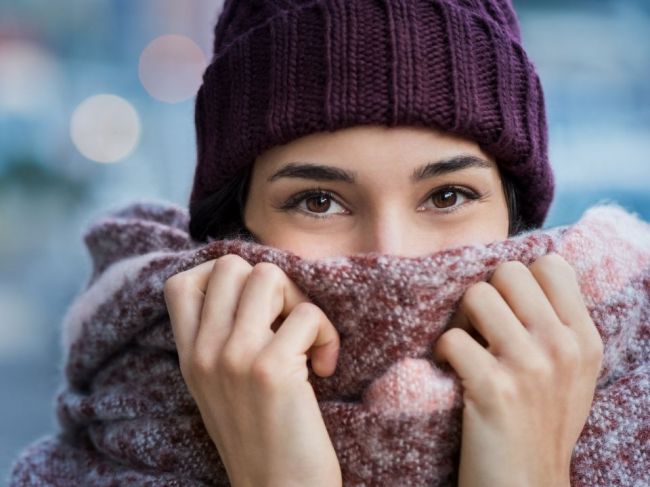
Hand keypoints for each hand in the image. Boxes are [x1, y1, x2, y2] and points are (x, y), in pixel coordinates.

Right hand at [164, 255, 341, 486]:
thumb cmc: (261, 438)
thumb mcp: (220, 388)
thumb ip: (221, 341)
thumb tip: (255, 285)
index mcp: (189, 356)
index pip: (181, 284)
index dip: (222, 278)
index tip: (254, 306)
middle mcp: (204, 352)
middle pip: (232, 265)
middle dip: (271, 284)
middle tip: (287, 322)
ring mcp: (234, 358)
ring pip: (269, 276)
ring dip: (300, 302)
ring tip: (307, 341)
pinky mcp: (270, 370)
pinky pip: (308, 314)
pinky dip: (327, 335)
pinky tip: (325, 368)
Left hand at [433, 253, 603, 486]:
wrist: (526, 486)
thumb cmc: (541, 426)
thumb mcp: (572, 374)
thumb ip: (557, 326)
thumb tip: (521, 277)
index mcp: (584, 339)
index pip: (551, 265)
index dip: (520, 280)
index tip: (508, 308)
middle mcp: (561, 346)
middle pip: (508, 272)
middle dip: (486, 294)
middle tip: (479, 327)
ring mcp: (529, 366)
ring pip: (476, 296)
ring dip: (460, 320)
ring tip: (464, 348)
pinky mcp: (493, 388)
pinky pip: (452, 338)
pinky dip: (441, 353)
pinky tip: (449, 371)